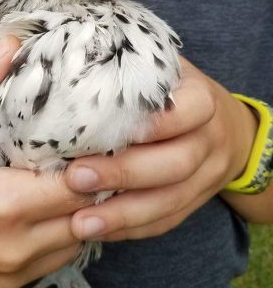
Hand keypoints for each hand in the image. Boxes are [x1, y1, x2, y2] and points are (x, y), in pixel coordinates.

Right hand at [0, 38, 90, 287]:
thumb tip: (9, 47)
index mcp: (0, 207)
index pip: (80, 185)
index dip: (94, 159)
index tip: (96, 135)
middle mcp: (12, 250)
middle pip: (85, 214)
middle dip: (94, 183)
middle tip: (90, 151)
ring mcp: (11, 273)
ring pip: (78, 238)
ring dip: (81, 209)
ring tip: (69, 173)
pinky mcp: (8, 284)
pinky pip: (59, 256)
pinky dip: (63, 230)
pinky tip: (49, 203)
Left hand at [64, 56, 257, 240]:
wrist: (223, 127)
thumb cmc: (175, 91)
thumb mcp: (162, 69)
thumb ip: (128, 66)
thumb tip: (65, 57)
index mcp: (202, 99)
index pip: (188, 110)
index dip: (152, 124)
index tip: (104, 130)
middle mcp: (209, 139)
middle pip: (175, 163)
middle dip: (124, 173)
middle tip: (75, 177)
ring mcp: (207, 175)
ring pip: (170, 200)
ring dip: (123, 214)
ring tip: (80, 221)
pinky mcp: (196, 201)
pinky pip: (167, 221)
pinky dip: (132, 229)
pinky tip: (98, 230)